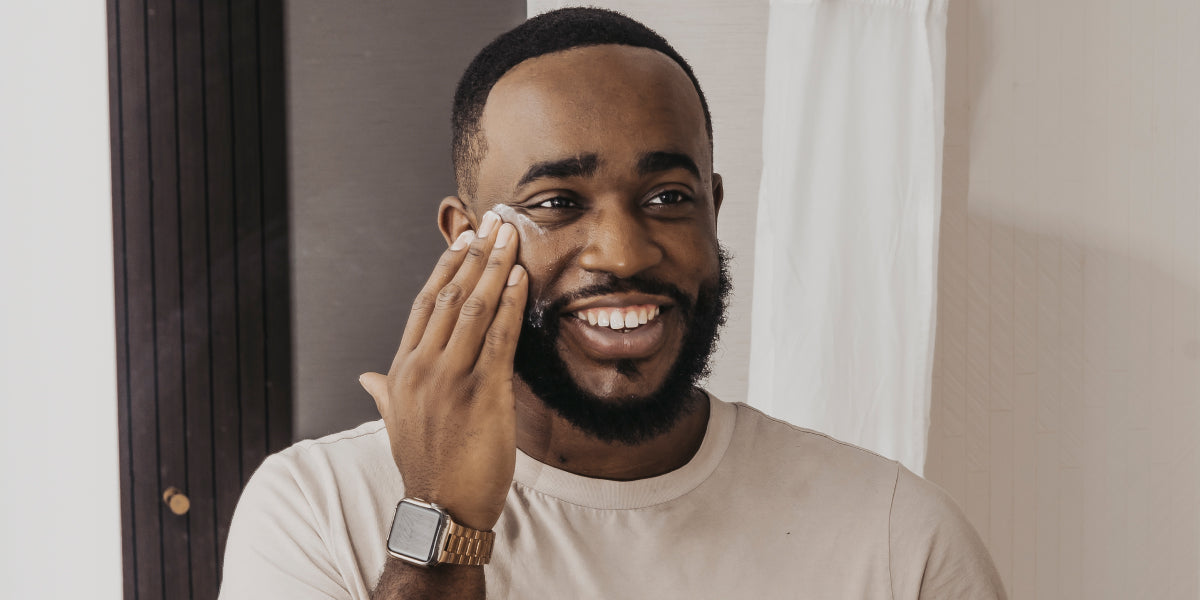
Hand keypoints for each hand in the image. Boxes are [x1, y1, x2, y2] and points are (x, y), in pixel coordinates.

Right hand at [359, 211, 526, 530]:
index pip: (422, 304)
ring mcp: (451, 379)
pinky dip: (511, 303)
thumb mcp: (396, 423)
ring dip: (495, 267)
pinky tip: (521, 278)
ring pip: (473, 308)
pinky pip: (499, 337)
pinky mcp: (483, 393)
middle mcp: (421, 368)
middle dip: (474, 254)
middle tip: (493, 222)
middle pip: (449, 296)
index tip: (463, 240)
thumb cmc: (426, 466)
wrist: (442, 509)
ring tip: (511, 237)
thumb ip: (383, 392)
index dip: (445, 268)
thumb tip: (366, 378)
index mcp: (401, 370)